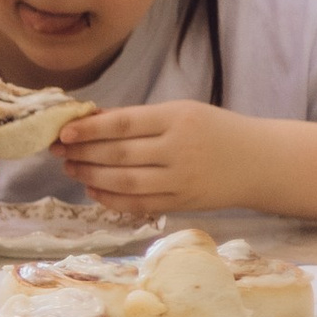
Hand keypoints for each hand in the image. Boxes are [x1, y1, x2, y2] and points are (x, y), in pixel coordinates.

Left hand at [57, 99, 258, 213]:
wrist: (258, 162)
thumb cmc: (215, 130)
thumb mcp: (181, 112)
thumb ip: (138, 118)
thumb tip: (90, 119)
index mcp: (178, 118)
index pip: (124, 124)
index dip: (90, 129)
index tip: (64, 131)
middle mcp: (179, 149)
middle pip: (120, 154)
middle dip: (83, 153)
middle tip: (58, 150)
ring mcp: (181, 179)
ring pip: (125, 182)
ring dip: (91, 176)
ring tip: (70, 168)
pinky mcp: (182, 203)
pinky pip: (139, 204)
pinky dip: (112, 199)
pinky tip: (93, 190)